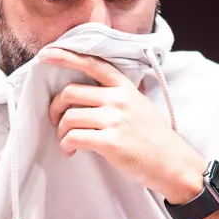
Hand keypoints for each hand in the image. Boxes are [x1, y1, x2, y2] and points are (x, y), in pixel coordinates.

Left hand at [40, 48, 205, 204]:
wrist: (172, 163)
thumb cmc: (154, 137)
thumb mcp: (140, 105)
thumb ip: (118, 94)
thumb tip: (91, 91)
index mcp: (124, 87)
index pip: (92, 63)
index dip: (66, 56)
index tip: (46, 55)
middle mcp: (118, 99)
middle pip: (70, 92)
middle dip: (55, 107)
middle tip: (56, 120)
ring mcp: (114, 120)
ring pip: (69, 117)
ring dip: (60, 130)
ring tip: (66, 140)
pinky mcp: (110, 141)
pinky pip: (74, 137)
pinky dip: (66, 145)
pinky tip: (70, 151)